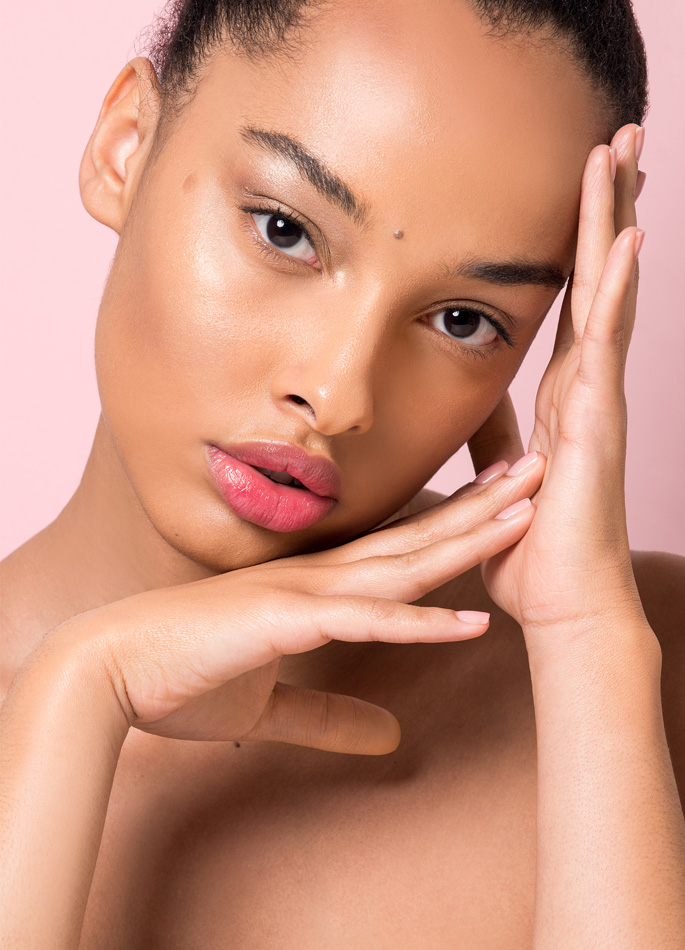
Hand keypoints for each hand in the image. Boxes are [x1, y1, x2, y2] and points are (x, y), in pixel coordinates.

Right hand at [46, 460, 543, 753]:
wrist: (113, 671)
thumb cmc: (185, 677)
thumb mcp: (274, 706)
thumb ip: (333, 716)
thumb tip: (392, 737)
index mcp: (316, 589)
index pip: (400, 550)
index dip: (455, 525)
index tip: (502, 501)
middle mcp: (319, 578)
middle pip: (417, 540)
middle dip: (482, 507)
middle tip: (538, 471)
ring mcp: (305, 593)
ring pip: (404, 565)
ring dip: (469, 542)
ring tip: (527, 515)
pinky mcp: (287, 621)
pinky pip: (366, 620)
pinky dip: (421, 621)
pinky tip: (473, 620)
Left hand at [467, 124, 650, 653]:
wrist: (560, 603)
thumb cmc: (532, 546)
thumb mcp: (497, 474)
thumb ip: (489, 434)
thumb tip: (470, 406)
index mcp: (559, 394)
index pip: (569, 301)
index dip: (576, 242)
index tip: (579, 184)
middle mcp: (584, 385)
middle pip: (595, 277)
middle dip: (605, 205)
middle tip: (617, 135)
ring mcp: (598, 399)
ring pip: (607, 291)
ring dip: (614, 219)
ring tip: (624, 149)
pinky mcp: (597, 422)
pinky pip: (608, 343)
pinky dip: (618, 289)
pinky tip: (630, 235)